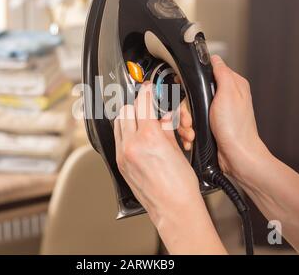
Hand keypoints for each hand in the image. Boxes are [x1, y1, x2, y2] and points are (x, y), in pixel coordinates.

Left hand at [114, 83, 201, 226]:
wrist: (174, 209)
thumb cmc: (180, 186)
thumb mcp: (176, 148)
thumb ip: (165, 127)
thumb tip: (163, 115)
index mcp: (148, 137)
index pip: (143, 102)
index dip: (148, 92)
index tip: (151, 89)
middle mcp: (131, 145)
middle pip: (127, 110)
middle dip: (139, 106)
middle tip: (151, 109)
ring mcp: (123, 155)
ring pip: (119, 123)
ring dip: (131, 118)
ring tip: (146, 123)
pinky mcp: (120, 164)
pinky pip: (118, 139)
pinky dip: (127, 132)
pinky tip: (140, 137)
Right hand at [174, 56, 267, 179]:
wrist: (237, 156)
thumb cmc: (236, 129)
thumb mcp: (229, 93)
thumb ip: (221, 73)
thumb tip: (215, 58)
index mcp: (231, 85)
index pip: (203, 74)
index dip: (190, 83)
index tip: (184, 92)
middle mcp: (223, 98)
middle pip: (191, 94)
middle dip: (185, 109)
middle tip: (189, 118)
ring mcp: (214, 113)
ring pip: (188, 110)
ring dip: (185, 122)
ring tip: (191, 130)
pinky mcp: (208, 126)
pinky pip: (190, 123)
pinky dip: (188, 131)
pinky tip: (192, 136)